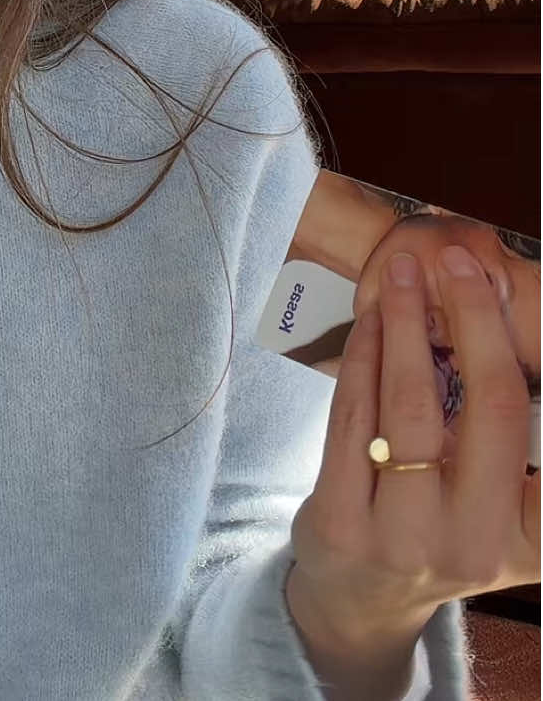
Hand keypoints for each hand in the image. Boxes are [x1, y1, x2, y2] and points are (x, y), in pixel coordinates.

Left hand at [289, 243, 540, 646]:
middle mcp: (470, 541)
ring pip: (408, 407)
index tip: (500, 284)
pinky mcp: (339, 526)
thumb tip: (502, 323)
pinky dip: (361, 361)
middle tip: (455, 261)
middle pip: (481, 409)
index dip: (512, 350)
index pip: (525, 428)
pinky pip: (352, 421)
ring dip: (403, 326)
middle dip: (470, 322)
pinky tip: (367, 322)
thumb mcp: (496, 511)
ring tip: (401, 274)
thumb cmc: (439, 532)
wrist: (362, 601)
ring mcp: (402, 538)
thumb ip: (509, 443)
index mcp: (521, 534)